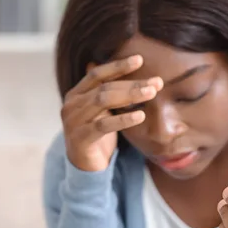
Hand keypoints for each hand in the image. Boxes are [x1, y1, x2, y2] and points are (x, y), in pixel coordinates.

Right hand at [61, 55, 163, 171]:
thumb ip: (112, 95)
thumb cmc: (97, 136)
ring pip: (103, 101)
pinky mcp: (80, 138)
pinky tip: (140, 116)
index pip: (97, 74)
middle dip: (132, 83)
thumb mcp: (103, 112)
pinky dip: (123, 119)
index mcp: (76, 94)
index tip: (139, 59)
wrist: (84, 167)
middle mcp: (71, 104)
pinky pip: (104, 125)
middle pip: (104, 87)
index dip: (118, 66)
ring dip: (130, 96)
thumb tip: (141, 79)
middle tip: (155, 82)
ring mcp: (73, 121)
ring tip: (151, 93)